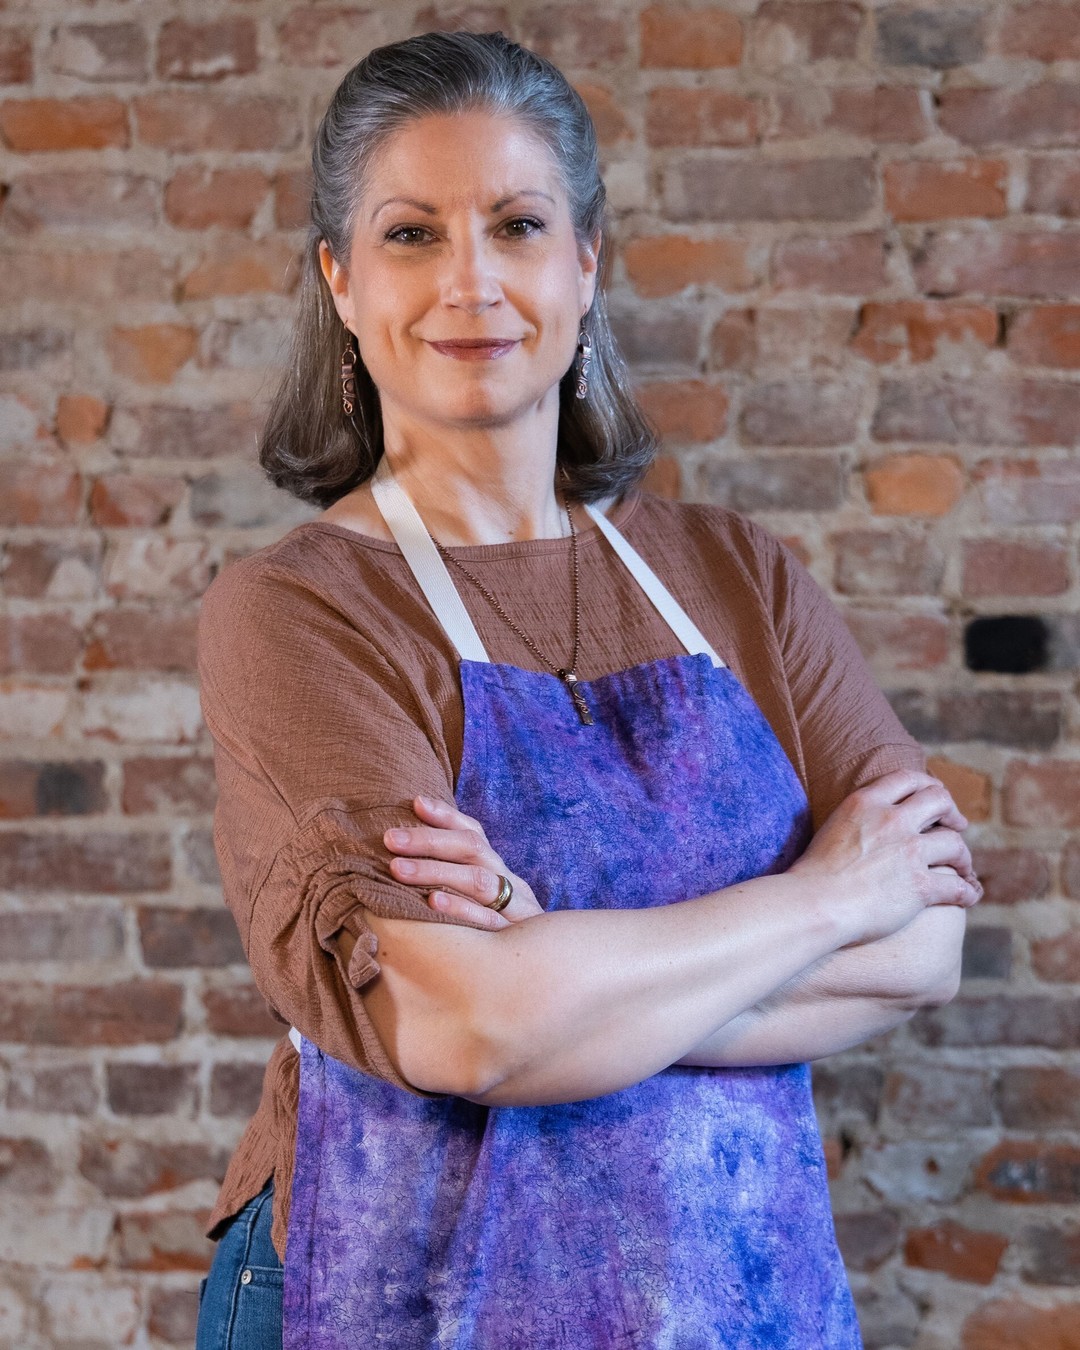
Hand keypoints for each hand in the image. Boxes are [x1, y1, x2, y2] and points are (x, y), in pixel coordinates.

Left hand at [385, 796, 543, 930]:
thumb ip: (456, 878)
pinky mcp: (513, 938)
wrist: (553, 973)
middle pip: (472, 849)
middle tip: (390, 838)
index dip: (446, 816)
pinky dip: (461, 908)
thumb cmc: (503, 933)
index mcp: (499, 870)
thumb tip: (406, 859)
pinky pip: (487, 920)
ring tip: (398, 869)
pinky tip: (432, 903)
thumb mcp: (486, 901)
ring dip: (436, 871)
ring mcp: (514, 908)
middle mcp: (509, 881)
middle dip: (428, 841)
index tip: (415, 802)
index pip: (474, 833)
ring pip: (478, 881)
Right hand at [789, 769, 982, 947]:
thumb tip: (866, 823)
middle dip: (953, 812)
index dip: (928, 785)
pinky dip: (967, 891)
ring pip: (955, 844)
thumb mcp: (832, 827)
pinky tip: (967, 897)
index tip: (935, 798)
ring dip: (963, 857)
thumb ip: (856, 818)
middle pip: (939, 800)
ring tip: (962, 868)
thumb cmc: (812, 874)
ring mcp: (909, 852)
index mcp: (866, 802)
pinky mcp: (920, 885)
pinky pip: (957, 886)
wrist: (814, 904)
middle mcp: (891, 820)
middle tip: (958, 825)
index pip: (908, 778)